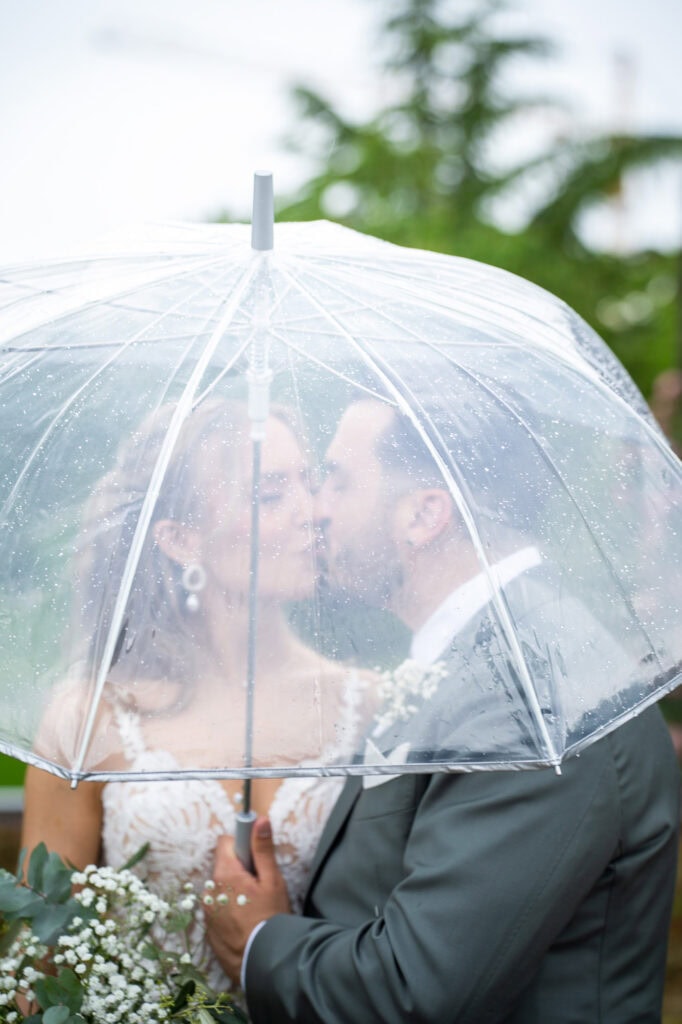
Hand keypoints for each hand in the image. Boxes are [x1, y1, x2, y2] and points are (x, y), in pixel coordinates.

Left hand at [206, 816, 290, 984]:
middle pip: (223, 866)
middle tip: (259, 886)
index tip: (255, 858)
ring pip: (220, 889)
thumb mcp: (272, 880)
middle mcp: (210, 890)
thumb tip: (259, 819)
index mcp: (224, 873)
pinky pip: (218, 909)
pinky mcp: (209, 929)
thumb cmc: (270, 918)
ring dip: (233, 891)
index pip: (225, 842)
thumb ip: (263, 849)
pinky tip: (246, 922)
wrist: (262, 962)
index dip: (241, 845)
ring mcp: (207, 911)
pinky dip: (229, 910)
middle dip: (239, 870)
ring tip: (253, 907)